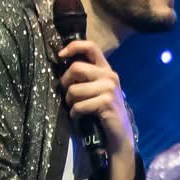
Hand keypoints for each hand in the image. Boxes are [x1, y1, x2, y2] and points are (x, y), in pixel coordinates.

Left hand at [59, 39, 137, 160]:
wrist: (118, 133)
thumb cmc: (102, 110)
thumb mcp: (96, 88)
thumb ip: (85, 76)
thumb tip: (62, 65)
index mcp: (106, 69)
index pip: (90, 47)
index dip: (73, 47)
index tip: (61, 55)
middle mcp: (109, 75)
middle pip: (76, 68)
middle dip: (65, 83)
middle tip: (68, 94)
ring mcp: (109, 89)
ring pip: (74, 89)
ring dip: (70, 101)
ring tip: (75, 108)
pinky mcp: (106, 103)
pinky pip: (79, 105)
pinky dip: (75, 113)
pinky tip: (78, 116)